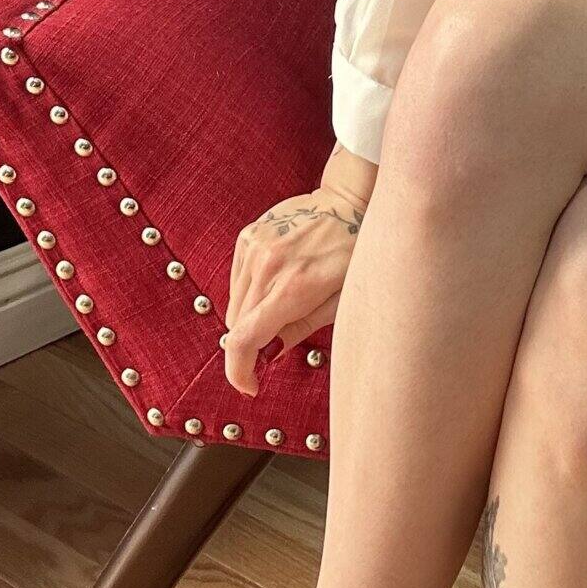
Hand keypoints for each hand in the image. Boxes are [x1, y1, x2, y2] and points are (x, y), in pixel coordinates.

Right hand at [223, 173, 373, 395]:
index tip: (249, 385)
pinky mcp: (248, 235)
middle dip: (252, 342)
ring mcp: (254, 247)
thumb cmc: (352, 253)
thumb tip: (268, 355)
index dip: (240, 371)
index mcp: (293, 287)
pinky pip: (236, 280)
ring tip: (284, 300)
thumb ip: (299, 329)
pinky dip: (250, 290)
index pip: (245, 339)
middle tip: (279, 336)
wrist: (348, 201)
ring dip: (251, 315)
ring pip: (234, 304)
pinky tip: (276, 280)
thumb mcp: (338, 300)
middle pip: (237, 325)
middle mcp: (267, 266)